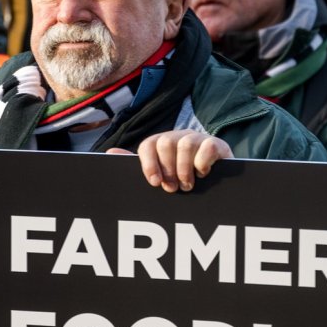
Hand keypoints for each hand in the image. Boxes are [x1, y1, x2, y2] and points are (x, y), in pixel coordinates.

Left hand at [108, 131, 232, 192]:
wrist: (216, 182)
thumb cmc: (183, 178)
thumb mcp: (161, 174)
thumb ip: (139, 165)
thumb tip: (110, 152)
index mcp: (161, 143)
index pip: (148, 145)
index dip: (149, 164)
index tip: (154, 182)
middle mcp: (178, 137)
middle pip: (165, 143)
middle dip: (168, 169)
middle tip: (172, 188)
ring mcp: (198, 138)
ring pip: (185, 145)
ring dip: (184, 170)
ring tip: (187, 186)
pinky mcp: (217, 144)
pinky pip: (207, 147)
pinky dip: (203, 164)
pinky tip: (203, 175)